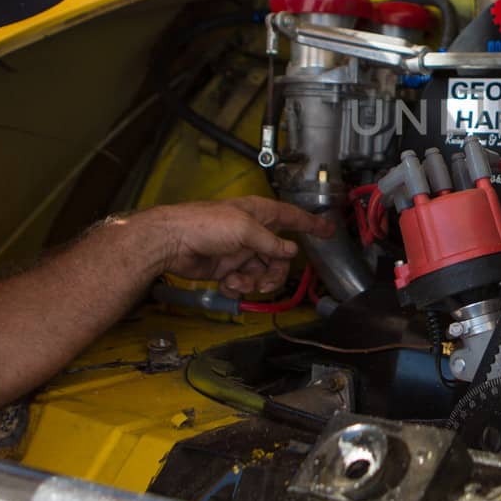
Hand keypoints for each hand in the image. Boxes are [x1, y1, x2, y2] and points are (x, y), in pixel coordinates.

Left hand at [140, 197, 332, 295]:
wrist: (171, 243)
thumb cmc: (205, 225)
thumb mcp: (244, 229)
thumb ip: (270, 241)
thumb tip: (290, 251)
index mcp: (260, 214)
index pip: (293, 217)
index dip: (311, 224)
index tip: (329, 230)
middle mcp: (253, 232)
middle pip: (280, 256)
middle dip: (275, 272)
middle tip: (266, 281)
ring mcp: (240, 251)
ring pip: (263, 272)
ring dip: (253, 281)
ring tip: (238, 281)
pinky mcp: (227, 268)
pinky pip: (244, 281)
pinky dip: (237, 286)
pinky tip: (227, 282)